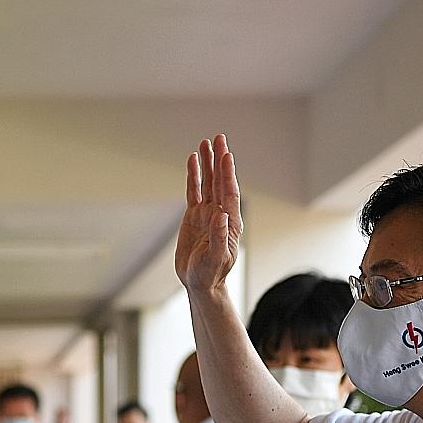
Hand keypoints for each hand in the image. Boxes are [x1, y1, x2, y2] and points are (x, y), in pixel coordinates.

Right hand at [173, 134, 242, 295]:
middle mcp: (220, 213)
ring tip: (204, 144)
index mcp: (230, 222)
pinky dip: (194, 177)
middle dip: (219, 160)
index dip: (227, 174)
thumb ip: (219, 238)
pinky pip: (194, 192)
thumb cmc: (211, 274)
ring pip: (207, 183)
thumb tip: (221, 216)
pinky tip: (193, 163)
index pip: (229, 192)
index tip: (226, 155)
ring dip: (206, 164)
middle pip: (219, 181)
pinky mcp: (194, 216)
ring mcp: (207, 213)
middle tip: (218, 138)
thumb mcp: (216, 258)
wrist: (200, 283)